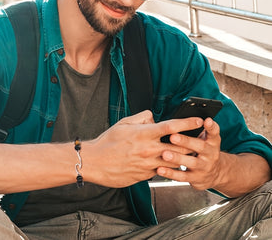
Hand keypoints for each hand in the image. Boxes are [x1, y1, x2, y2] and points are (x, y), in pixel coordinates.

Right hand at [82, 111, 203, 187]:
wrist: (95, 162)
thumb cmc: (108, 141)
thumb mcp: (123, 123)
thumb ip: (141, 117)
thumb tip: (153, 118)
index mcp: (144, 134)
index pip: (172, 126)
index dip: (188, 122)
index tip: (199, 120)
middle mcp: (149, 150)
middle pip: (179, 147)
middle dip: (191, 143)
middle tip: (198, 139)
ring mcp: (148, 165)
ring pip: (173, 161)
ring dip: (181, 157)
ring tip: (187, 152)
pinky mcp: (145, 176)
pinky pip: (161, 170)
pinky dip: (167, 166)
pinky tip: (166, 162)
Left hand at [158, 117, 222, 190]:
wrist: (215, 174)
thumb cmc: (204, 151)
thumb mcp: (206, 138)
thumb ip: (197, 128)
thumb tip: (182, 116)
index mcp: (212, 141)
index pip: (214, 132)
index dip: (211, 126)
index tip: (206, 120)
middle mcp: (210, 154)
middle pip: (200, 146)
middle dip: (186, 141)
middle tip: (173, 137)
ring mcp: (203, 167)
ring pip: (191, 162)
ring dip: (177, 158)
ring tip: (165, 154)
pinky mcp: (195, 178)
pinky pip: (182, 177)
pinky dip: (171, 173)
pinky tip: (160, 169)